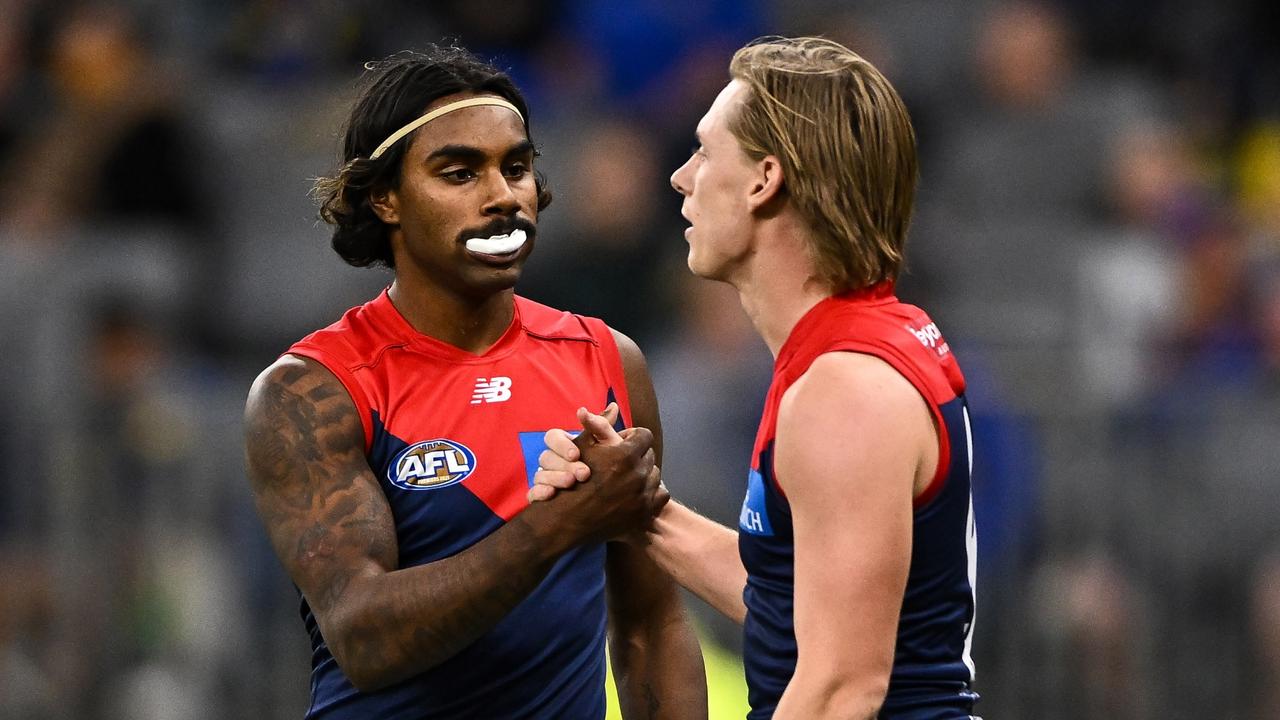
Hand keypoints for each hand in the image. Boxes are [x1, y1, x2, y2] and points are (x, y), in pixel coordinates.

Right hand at [526, 406, 666, 544]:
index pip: (644, 436)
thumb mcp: (582, 447)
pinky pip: (660, 495)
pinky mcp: (645, 513)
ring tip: (628, 478)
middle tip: (622, 463)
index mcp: (626, 455)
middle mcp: (638, 475)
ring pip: (655, 476)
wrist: (567, 520)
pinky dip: (651, 494)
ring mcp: (643, 496)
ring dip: (644, 475)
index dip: (633, 437)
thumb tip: (614, 405)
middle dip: (638, 457)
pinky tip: (636, 494)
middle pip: (649, 456)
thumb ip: (599, 424)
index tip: (623, 443)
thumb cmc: (571, 479)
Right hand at [529, 403, 620, 501]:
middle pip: (546, 456)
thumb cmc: (610, 466)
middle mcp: (553, 460)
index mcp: (565, 444)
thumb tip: (613, 406)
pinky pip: (533, 493)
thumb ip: (607, 427)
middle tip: (583, 473)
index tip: (576, 454)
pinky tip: (551, 494)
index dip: (561, 444)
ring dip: (554, 477)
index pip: (552, 436)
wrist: (613, 495)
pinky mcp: (542, 496)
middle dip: (563, 464)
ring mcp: (546, 478)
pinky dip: (539, 492)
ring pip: (540, 474)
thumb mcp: (610, 446)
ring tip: (571, 483)